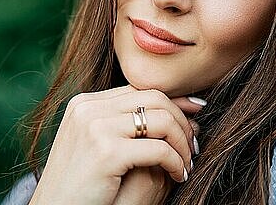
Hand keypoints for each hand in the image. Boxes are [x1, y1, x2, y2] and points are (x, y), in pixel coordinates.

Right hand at [28, 86, 201, 204]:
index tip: (196, 114)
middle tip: (193, 145)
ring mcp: (95, 127)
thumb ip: (127, 125)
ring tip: (186, 163)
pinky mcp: (106, 152)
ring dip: (182, 143)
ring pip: (162, 119)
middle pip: (154, 97)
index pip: (140, 89)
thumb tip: (179, 111)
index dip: (173, 101)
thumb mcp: (98, 146)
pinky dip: (176, 162)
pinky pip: (159, 149)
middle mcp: (88, 108)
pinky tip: (178, 175)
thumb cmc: (80, 185)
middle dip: (182, 120)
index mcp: (85, 103)